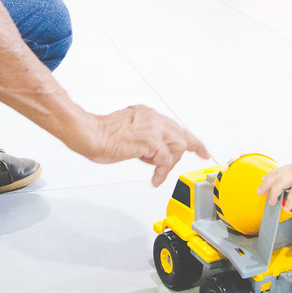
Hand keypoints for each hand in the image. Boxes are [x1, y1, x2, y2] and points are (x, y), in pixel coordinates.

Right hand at [83, 105, 209, 186]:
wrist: (89, 134)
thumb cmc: (100, 134)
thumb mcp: (126, 131)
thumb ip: (140, 136)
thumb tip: (145, 149)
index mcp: (146, 114)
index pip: (174, 126)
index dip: (191, 139)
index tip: (202, 150)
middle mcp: (152, 117)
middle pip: (182, 135)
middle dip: (182, 154)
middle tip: (176, 166)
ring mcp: (153, 128)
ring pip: (178, 146)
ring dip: (168, 161)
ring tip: (154, 168)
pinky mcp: (150, 141)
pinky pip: (166, 160)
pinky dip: (162, 173)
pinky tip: (155, 178)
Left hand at [257, 154, 291, 211]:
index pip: (279, 170)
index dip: (270, 176)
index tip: (263, 180)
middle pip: (275, 176)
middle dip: (265, 184)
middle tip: (259, 191)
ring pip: (279, 183)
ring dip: (273, 193)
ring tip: (271, 202)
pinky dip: (289, 201)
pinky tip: (286, 207)